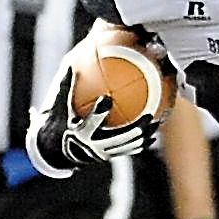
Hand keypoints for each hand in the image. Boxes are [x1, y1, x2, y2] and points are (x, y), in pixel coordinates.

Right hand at [25, 68, 156, 177]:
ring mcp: (103, 152)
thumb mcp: (61, 105)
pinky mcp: (110, 156)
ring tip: (156, 123)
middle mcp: (93, 144)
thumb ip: (68, 85)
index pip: (90, 122)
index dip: (98, 112)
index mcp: (80, 131)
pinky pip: (129, 150)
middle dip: (135, 129)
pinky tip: (153, 135)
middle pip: (118, 138)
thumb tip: (72, 62)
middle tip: (148, 116)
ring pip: (127, 146)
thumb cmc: (65, 121)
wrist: (63, 149)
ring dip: (144, 136)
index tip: (107, 98)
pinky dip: (142, 143)